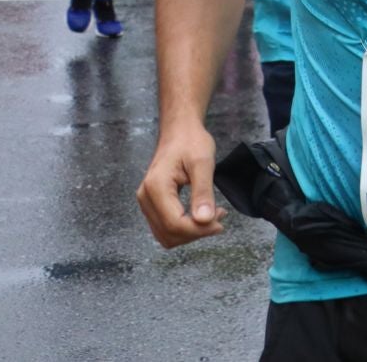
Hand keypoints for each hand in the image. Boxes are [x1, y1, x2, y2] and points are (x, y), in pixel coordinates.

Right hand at [136, 124, 225, 247]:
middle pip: (169, 233)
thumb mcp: (203, 163)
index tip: (220, 219)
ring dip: (190, 233)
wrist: (179, 132)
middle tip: (219, 216)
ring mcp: (146, 202)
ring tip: (212, 215)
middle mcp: (146, 198)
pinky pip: (165, 227)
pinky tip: (200, 216)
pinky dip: (184, 228)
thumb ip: (203, 192)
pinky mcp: (152, 204)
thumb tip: (205, 220)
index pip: (174, 224)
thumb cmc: (191, 142)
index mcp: (156, 187)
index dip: (199, 229)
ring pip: (165, 235)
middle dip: (196, 232)